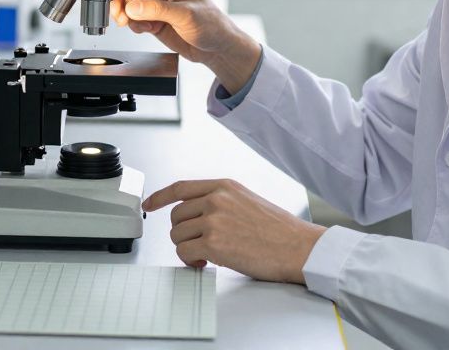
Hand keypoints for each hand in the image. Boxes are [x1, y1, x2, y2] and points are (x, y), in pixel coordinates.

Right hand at [110, 0, 261, 91]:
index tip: (118, 1)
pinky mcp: (154, 18)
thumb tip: (133, 7)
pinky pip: (133, 19)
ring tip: (140, 25)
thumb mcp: (185, 15)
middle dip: (123, 5)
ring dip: (129, 17)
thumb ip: (157, 10)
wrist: (218, 48)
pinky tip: (147, 29)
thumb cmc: (212, 25)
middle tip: (123, 17)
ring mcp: (156, 4)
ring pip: (129, 5)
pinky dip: (135, 25)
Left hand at [143, 179, 325, 283]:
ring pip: (178, 235)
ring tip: (208, 255)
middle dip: (184, 233)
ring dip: (188, 248)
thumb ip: (221, 201)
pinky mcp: (213, 243)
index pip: (180, 188)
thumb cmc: (280, 230)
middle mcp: (216, 199)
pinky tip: (206, 263)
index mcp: (224, 186)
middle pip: (177, 216)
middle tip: (200, 244)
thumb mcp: (247, 201)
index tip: (150, 204)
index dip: (160, 197)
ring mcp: (214, 220)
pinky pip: (184, 252)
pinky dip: (191, 261)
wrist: (299, 248)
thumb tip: (197, 214)